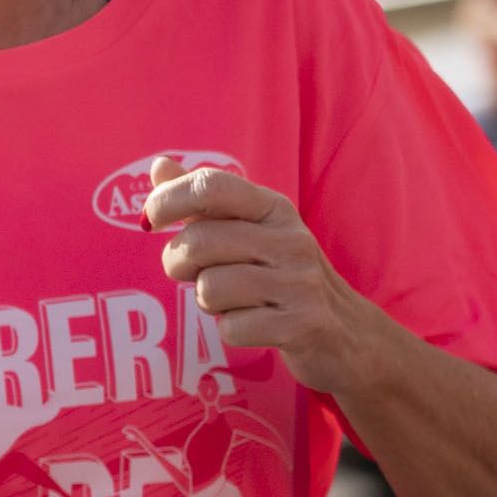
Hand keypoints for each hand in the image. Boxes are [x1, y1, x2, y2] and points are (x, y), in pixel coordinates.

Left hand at [146, 159, 378, 396]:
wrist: (344, 331)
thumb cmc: (279, 274)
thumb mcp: (249, 230)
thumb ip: (203, 202)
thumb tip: (159, 166)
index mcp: (273, 209)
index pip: (211, 185)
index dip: (169, 199)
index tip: (152, 220)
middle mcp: (291, 240)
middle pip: (199, 242)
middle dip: (178, 263)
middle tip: (191, 273)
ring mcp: (300, 283)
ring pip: (209, 288)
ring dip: (207, 301)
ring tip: (233, 300)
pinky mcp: (301, 325)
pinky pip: (230, 327)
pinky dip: (231, 330)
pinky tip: (254, 323)